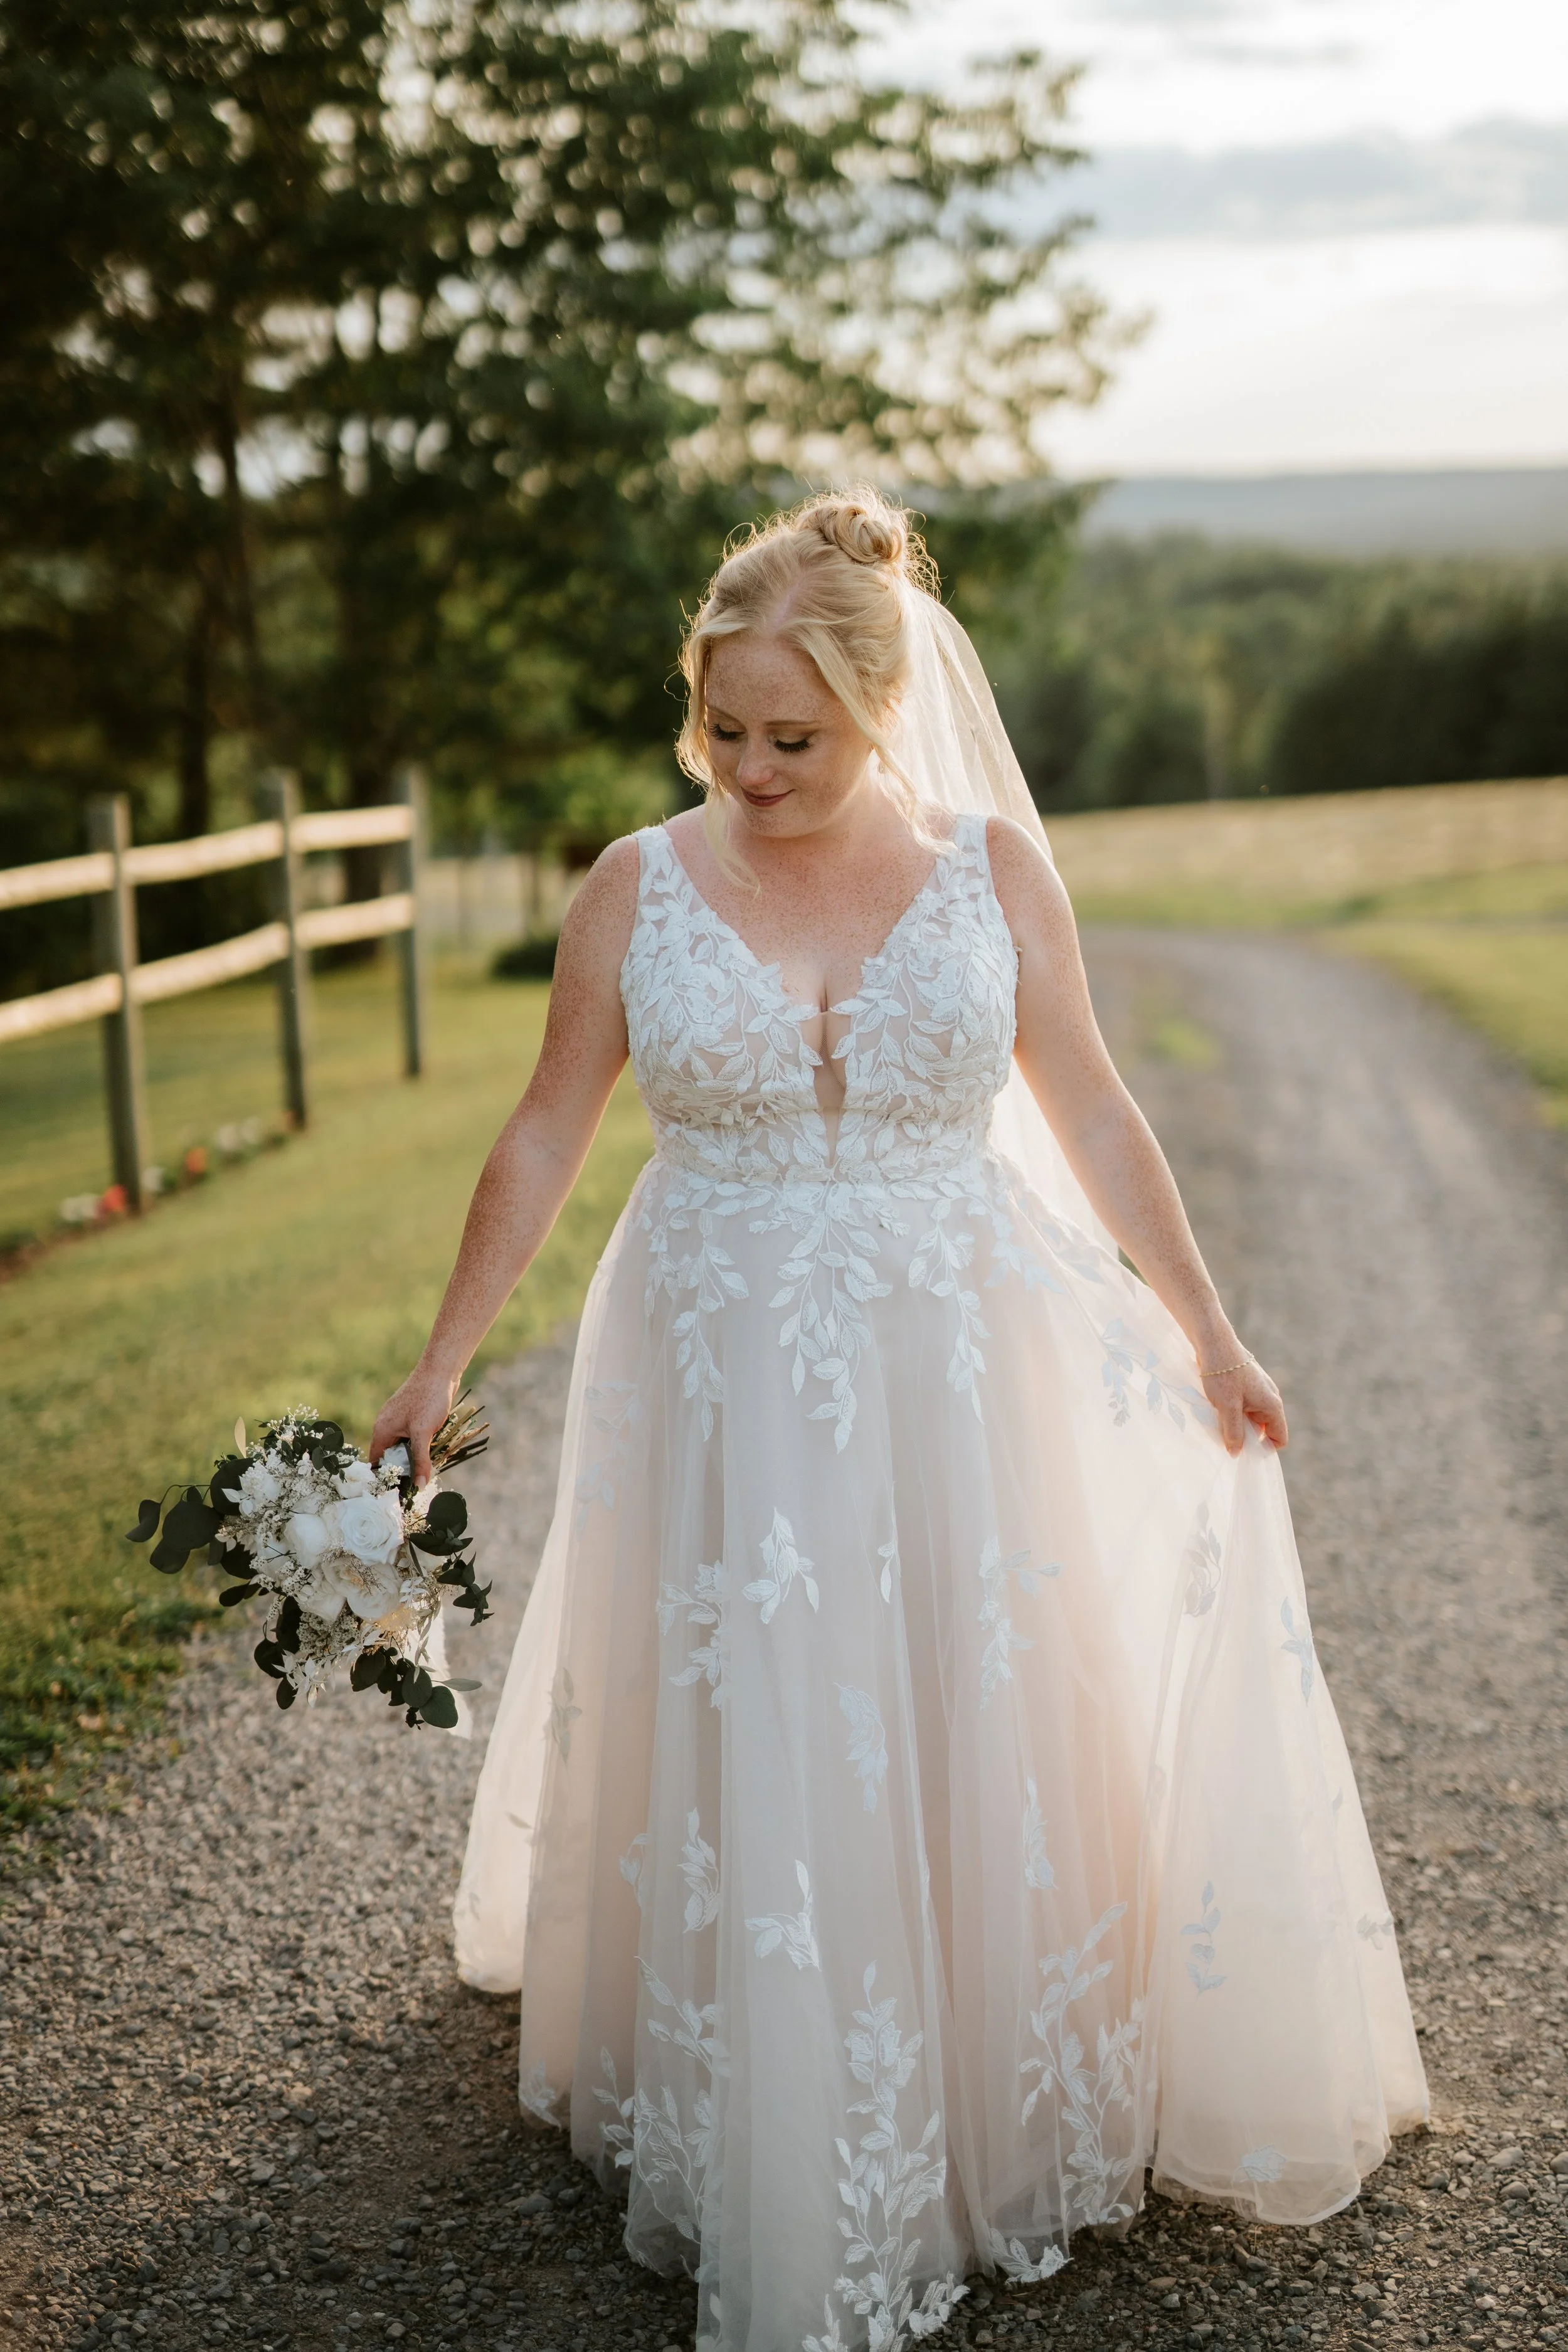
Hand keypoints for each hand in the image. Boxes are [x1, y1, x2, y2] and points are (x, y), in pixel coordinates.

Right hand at [370, 1362, 459, 1484]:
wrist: (440, 1371)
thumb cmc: (428, 1399)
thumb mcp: (423, 1434)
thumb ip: (420, 1460)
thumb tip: (419, 1486)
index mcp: (381, 1429)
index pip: (376, 1461)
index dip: (386, 1476)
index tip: (398, 1490)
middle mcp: (386, 1424)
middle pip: (390, 1454)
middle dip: (402, 1466)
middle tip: (417, 1481)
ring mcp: (398, 1418)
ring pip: (402, 1445)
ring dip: (413, 1455)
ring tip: (426, 1467)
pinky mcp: (411, 1414)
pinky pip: (411, 1435)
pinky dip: (419, 1443)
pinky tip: (432, 1448)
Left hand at [1199, 1354, 1287, 1455]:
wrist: (1214, 1342)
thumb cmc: (1223, 1374)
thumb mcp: (1227, 1407)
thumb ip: (1233, 1432)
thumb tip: (1236, 1454)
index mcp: (1273, 1405)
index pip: (1279, 1438)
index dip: (1265, 1449)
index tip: (1244, 1452)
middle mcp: (1271, 1398)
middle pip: (1265, 1429)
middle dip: (1249, 1437)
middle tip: (1227, 1438)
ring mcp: (1260, 1390)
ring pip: (1253, 1417)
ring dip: (1239, 1423)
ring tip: (1221, 1422)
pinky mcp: (1248, 1385)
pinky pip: (1246, 1406)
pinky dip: (1235, 1412)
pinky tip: (1219, 1409)